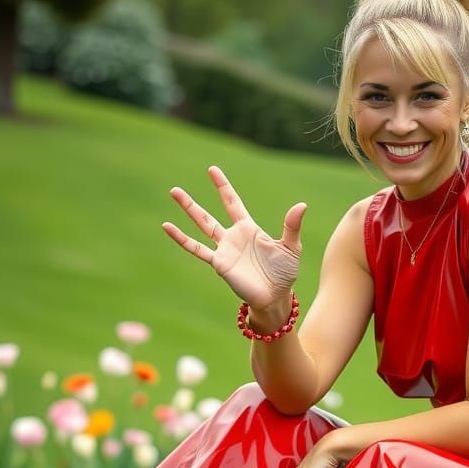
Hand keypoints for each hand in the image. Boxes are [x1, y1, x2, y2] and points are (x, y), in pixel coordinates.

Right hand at [162, 165, 306, 310]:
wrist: (275, 297)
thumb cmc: (284, 273)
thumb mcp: (291, 247)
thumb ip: (292, 226)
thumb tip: (301, 205)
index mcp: (249, 229)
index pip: (233, 203)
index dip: (223, 187)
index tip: (212, 170)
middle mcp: (233, 237)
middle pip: (209, 214)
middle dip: (192, 203)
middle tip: (175, 190)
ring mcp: (224, 250)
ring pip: (201, 226)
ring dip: (188, 210)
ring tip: (173, 194)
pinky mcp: (219, 263)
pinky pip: (197, 248)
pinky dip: (182, 238)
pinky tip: (167, 227)